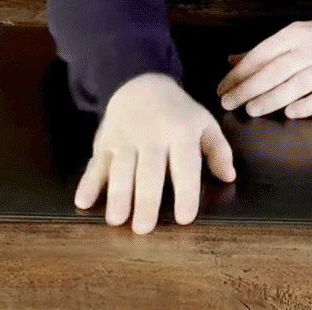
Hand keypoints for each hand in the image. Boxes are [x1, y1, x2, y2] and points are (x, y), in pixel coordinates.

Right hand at [74, 72, 235, 232]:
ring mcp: (125, 139)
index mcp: (181, 133)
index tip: (184, 218)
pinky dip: (88, 182)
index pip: (184, 166)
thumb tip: (228, 177)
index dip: (185, 193)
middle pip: (149, 172)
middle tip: (143, 228)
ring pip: (121, 169)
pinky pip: (96, 163)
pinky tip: (83, 201)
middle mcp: (152, 137)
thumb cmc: (178, 112)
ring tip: (116, 220)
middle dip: (146, 200)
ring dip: (118, 195)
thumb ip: (218, 150)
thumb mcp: (204, 123)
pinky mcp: (105, 141)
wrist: (141, 83)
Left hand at [217, 15, 311, 118]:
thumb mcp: (296, 34)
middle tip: (229, 103)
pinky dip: (307, 105)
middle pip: (275, 71)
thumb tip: (233, 61)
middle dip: (249, 88)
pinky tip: (290, 113)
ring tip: (251, 109)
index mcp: (295, 34)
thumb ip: (266, 50)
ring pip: (296, 84)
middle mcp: (310, 50)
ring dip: (272, 98)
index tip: (223, 87)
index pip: (262, 54)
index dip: (240, 72)